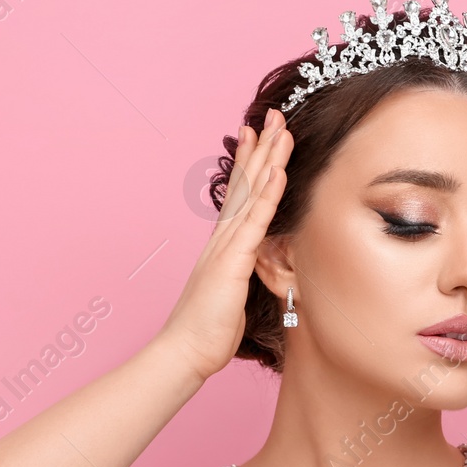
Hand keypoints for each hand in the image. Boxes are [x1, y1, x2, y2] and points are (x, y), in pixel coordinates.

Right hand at [158, 107, 294, 381]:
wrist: (186, 352)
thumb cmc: (208, 331)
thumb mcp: (231, 295)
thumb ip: (242, 275)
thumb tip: (252, 270)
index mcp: (223, 245)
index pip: (240, 195)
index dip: (250, 164)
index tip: (258, 135)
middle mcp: (223, 238)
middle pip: (244, 183)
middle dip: (260, 147)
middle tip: (272, 115)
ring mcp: (226, 247)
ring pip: (251, 193)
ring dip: (268, 159)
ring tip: (281, 128)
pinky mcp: (232, 261)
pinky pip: (255, 221)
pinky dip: (267, 194)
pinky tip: (277, 170)